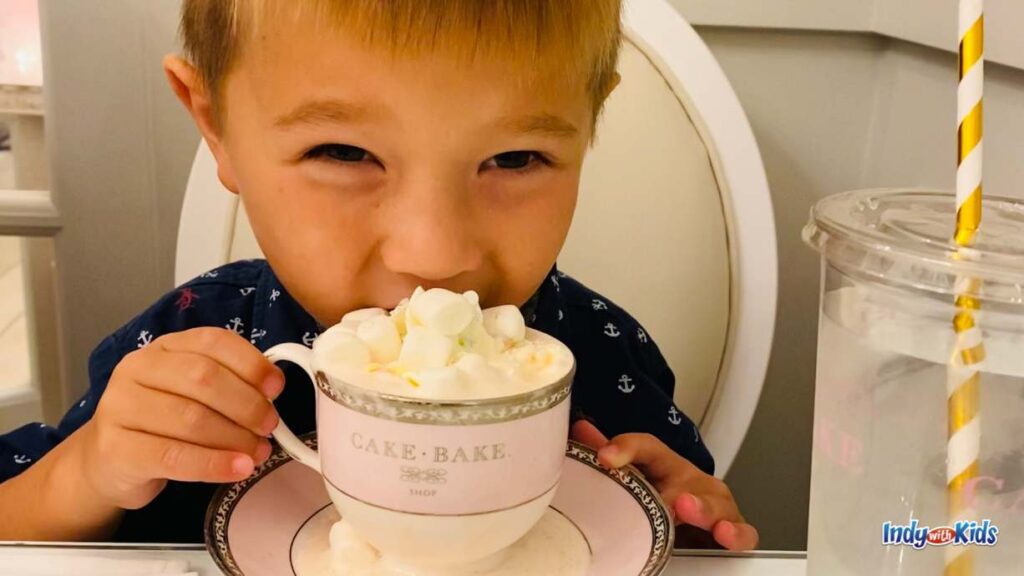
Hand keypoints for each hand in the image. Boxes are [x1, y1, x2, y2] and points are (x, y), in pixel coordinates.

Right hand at [76, 328, 282, 509]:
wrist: (109, 461)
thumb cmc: (163, 422)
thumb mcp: (193, 393)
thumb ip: (228, 383)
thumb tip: (272, 391)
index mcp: (164, 348)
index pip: (212, 342)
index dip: (250, 363)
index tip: (276, 388)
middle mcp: (138, 369)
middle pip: (203, 378)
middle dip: (246, 404)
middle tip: (269, 426)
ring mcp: (120, 407)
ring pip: (191, 419)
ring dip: (235, 438)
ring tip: (258, 452)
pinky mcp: (116, 449)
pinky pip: (174, 456)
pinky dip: (214, 464)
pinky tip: (238, 469)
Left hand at [571, 420, 758, 550]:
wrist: (698, 514)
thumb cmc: (665, 491)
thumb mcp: (638, 475)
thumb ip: (611, 455)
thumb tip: (579, 430)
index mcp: (666, 464)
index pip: (647, 447)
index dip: (625, 448)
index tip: (604, 457)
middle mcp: (693, 481)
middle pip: (684, 478)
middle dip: (670, 486)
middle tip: (656, 492)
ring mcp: (715, 504)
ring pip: (714, 502)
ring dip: (701, 507)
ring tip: (686, 508)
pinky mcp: (731, 529)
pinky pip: (741, 532)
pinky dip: (736, 534)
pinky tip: (724, 536)